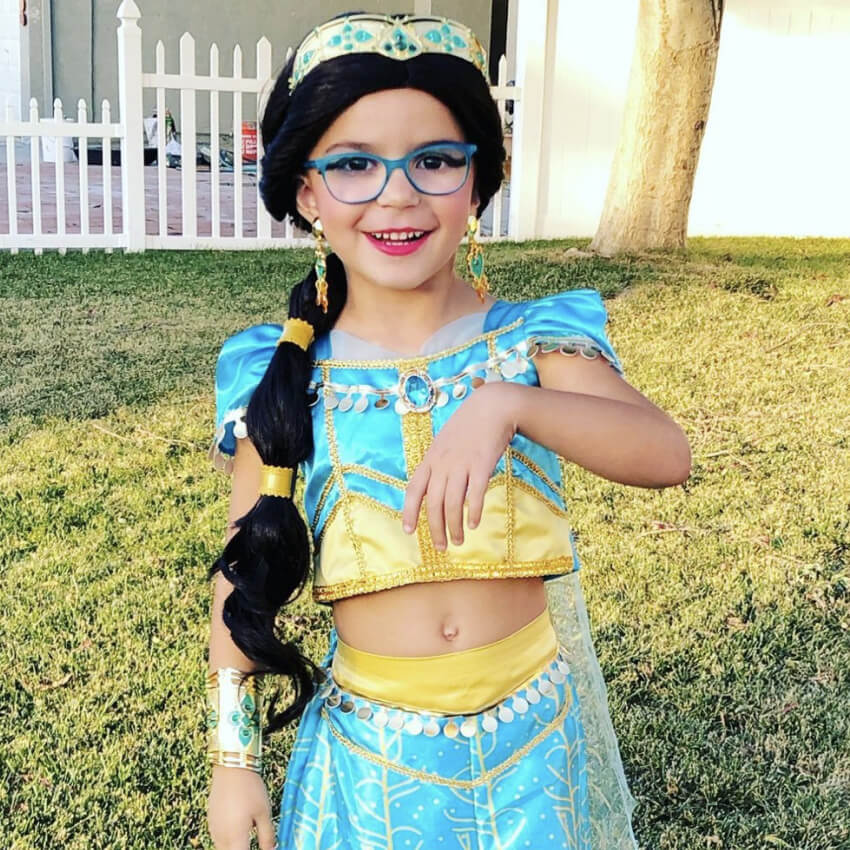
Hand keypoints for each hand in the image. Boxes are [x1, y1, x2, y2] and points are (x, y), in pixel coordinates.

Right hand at [207, 764, 276, 849]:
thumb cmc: (250, 788)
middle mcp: (221, 838)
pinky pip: (218, 839)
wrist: (231, 767)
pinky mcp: (210, 822)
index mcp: (236, 838)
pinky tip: (238, 829)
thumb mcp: (264, 813)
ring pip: (223, 849)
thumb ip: (268, 837)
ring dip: (235, 847)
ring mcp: (213, 830)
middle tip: (254, 842)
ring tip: (247, 838)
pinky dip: (228, 840)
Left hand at [401, 382, 518, 548]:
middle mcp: (442, 464)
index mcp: (430, 459)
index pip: (414, 490)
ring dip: (454, 526)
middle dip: (436, 529)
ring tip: (458, 541)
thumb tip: (435, 487)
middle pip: (434, 504)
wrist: (493, 406)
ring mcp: (462, 464)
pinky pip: (475, 494)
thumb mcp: (445, 441)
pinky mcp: (482, 465)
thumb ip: (438, 463)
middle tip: (441, 547)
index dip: (409, 512)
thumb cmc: (469, 424)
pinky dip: (473, 512)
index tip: (409, 531)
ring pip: (453, 504)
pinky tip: (473, 524)